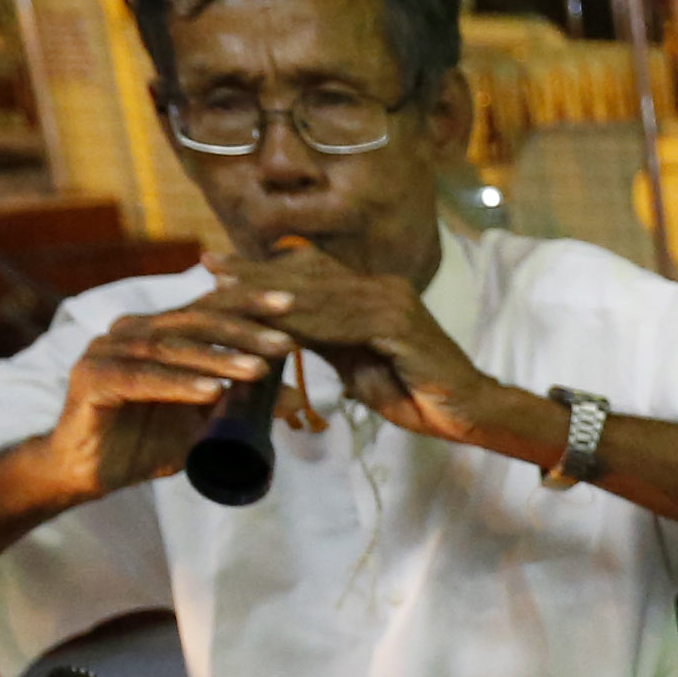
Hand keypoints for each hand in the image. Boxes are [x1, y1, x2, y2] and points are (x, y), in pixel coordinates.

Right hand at [45, 283, 298, 497]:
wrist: (89, 473)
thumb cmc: (144, 441)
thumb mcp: (202, 421)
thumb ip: (241, 403)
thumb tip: (295, 397)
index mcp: (154, 330)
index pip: (206, 308)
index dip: (247, 302)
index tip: (291, 304)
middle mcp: (129, 330)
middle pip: (192, 322)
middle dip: (242, 331)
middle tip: (284, 343)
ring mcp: (106, 350)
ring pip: (171, 349)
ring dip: (219, 359)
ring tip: (259, 371)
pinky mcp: (91, 378)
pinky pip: (143, 379)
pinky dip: (180, 385)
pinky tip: (212, 392)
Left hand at [199, 248, 542, 455]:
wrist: (467, 412)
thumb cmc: (418, 396)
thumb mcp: (360, 367)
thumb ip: (330, 345)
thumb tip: (291, 336)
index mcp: (372, 294)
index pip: (311, 276)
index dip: (265, 271)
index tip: (222, 268)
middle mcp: (381, 288)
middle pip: (307, 277)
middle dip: (255, 272)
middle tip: (209, 264)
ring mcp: (390, 301)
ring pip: (317, 297)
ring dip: (269, 296)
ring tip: (227, 293)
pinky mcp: (396, 322)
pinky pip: (339, 322)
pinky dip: (302, 323)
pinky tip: (269, 324)